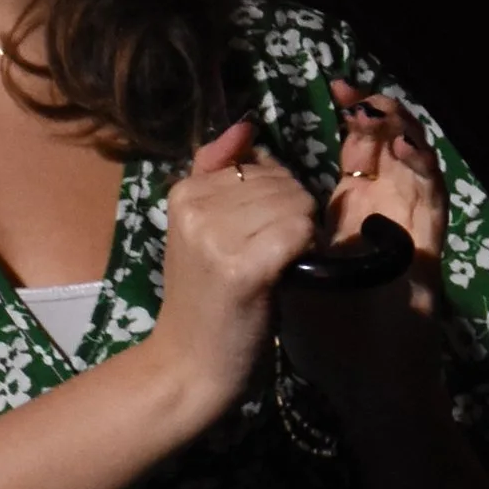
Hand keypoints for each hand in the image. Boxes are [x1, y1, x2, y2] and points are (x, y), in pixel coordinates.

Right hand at [144, 118, 319, 428]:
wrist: (189, 364)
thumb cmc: (205, 297)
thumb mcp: (201, 228)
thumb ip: (218, 171)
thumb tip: (246, 124)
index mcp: (184, 191)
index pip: (259, 164)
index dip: (274, 196)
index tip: (255, 233)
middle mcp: (195, 207)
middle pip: (281, 182)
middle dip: (292, 213)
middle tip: (271, 253)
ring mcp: (215, 237)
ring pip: (295, 204)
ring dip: (301, 233)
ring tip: (278, 264)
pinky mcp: (241, 269)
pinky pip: (297, 232)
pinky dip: (304, 250)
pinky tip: (288, 272)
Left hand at [279, 82, 450, 427]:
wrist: (362, 387)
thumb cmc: (325, 339)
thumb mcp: (283, 271)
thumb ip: (264, 225)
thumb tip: (244, 168)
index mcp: (358, 218)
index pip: (364, 153)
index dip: (358, 120)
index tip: (338, 88)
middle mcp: (389, 217)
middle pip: (393, 149)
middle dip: (377, 114)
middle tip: (354, 92)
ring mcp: (412, 232)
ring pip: (419, 164)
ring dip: (403, 131)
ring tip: (376, 105)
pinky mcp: (429, 253)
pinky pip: (435, 201)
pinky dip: (424, 170)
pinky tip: (405, 149)